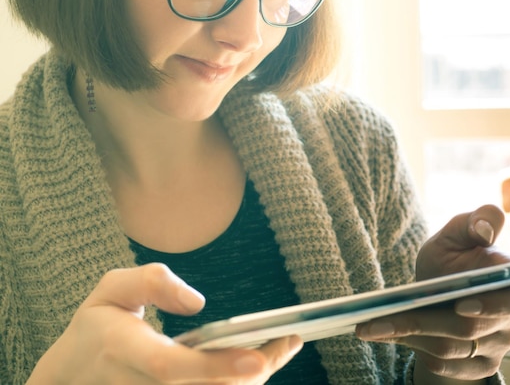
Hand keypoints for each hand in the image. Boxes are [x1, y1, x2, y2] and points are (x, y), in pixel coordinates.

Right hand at [27, 263, 302, 383]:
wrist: (71, 376)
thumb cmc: (97, 327)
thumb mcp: (111, 289)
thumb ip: (152, 282)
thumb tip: (196, 301)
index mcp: (123, 352)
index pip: (171, 367)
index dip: (214, 366)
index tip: (257, 357)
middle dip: (252, 373)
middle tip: (288, 341)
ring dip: (250, 381)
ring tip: (283, 346)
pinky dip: (236, 384)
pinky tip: (259, 363)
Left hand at [356, 205, 509, 381]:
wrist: (437, 294)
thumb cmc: (451, 260)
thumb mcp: (457, 234)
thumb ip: (475, 221)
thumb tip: (484, 228)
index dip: (499, 306)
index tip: (462, 304)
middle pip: (472, 330)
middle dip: (428, 323)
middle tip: (391, 315)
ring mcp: (495, 348)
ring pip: (450, 349)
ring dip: (408, 334)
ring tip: (369, 324)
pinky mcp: (475, 367)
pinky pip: (443, 366)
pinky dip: (409, 348)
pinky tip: (382, 334)